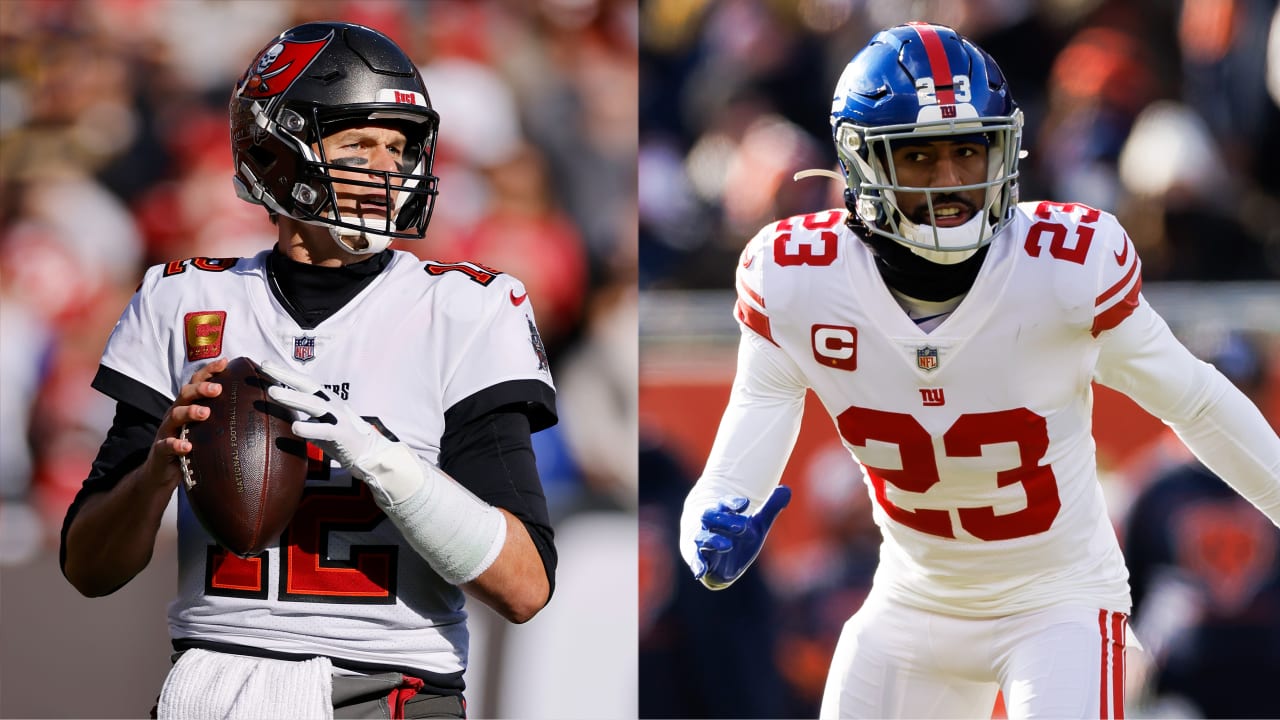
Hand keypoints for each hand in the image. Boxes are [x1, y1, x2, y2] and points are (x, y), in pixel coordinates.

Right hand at [148, 357, 228, 489]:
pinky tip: (187, 446)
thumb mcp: (205, 429)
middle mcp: (176, 413)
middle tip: (217, 389)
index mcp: (188, 405)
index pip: (196, 383)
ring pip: (175, 415)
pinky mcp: (161, 449)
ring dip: (190, 412)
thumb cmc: (190, 446)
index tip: (225, 362)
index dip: (208, 371)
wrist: (161, 472)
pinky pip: (167, 444)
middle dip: (201, 389)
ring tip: (205, 413)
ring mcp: (167, 430)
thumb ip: (221, 417)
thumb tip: (255, 410)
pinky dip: (176, 444)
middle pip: (185, 394)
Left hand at [258, 362, 421, 505]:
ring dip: (293, 397)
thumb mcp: (319, 424)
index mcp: (326, 400)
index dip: (285, 372)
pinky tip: (294, 427)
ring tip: (273, 393)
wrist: (369, 455)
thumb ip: (303, 418)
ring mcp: (339, 418)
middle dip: (286, 375)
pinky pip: (324, 430)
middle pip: (307, 385)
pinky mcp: (343, 435)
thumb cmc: (339, 440)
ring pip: (314, 404)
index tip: (264, 364)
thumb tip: (276, 416)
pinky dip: (309, 428)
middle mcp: (332, 404)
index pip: (303, 382)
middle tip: (265, 368)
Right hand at [692, 485, 790, 588]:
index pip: (724, 504)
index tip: (746, 504)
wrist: (721, 556)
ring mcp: (702, 542)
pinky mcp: (699, 559)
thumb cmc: (738, 535)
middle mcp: (709, 526)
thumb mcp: (758, 524)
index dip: (733, 503)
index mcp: (722, 513)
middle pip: (709, 516)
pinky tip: (702, 571)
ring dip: (712, 540)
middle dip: (725, 520)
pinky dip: (697, 565)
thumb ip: (770, 508)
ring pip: (701, 537)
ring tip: (727, 545)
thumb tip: (787, 490)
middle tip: (742, 526)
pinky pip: (695, 560)